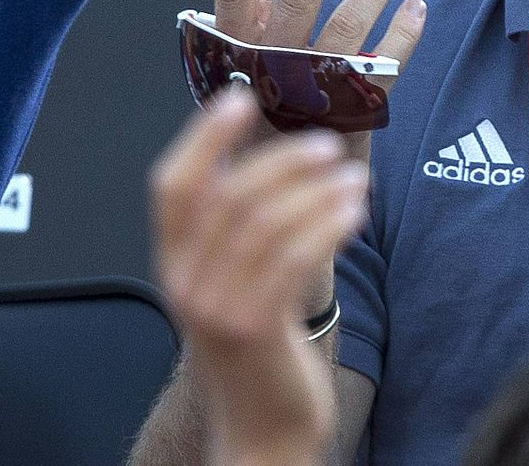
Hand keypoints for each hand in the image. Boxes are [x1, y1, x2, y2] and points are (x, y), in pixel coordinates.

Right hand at [151, 90, 365, 465]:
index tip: (240, 98)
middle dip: (284, 160)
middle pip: (228, 195)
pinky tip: (354, 213)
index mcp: (175, 263)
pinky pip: (292, 258)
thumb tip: (275, 162)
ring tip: (355, 181)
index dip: (204, 136)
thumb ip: (240, 232)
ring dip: (318, 191)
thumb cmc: (261, 354)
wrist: (262, 431)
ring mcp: (215, 307)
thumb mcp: (235, 286)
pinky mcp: (253, 328)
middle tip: (330, 146)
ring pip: (265, 222)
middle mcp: (185, 282)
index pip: (172, 186)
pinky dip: (327, 225)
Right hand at [211, 0, 425, 305]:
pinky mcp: (346, 137)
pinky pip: (380, 80)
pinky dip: (400, 42)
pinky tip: (417, 12)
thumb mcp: (243, 100)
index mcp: (232, 73)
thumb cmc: (259, 170)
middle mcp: (265, 89)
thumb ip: (251, 39)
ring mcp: (306, 112)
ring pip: (342, 34)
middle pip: (293, 4)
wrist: (265, 259)